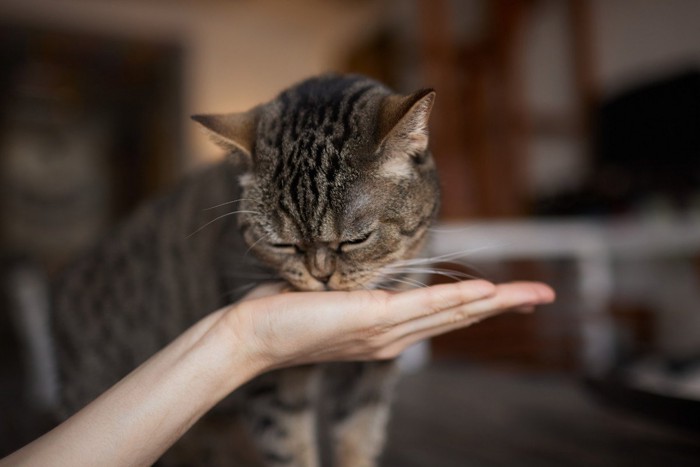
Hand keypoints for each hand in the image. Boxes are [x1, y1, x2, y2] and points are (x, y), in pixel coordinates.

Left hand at [224, 280, 554, 371]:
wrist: (251, 333)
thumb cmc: (284, 312)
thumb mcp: (329, 296)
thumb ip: (355, 289)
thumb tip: (363, 273)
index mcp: (385, 331)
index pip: (440, 316)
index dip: (476, 306)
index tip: (506, 297)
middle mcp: (392, 336)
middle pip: (458, 318)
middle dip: (503, 307)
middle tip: (540, 296)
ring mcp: (386, 330)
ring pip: (451, 314)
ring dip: (496, 303)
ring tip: (532, 295)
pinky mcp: (373, 318)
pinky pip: (426, 307)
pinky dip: (461, 300)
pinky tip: (489, 293)